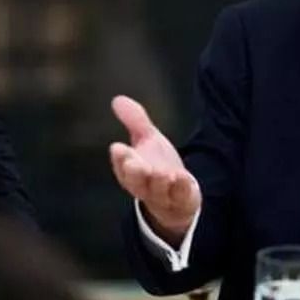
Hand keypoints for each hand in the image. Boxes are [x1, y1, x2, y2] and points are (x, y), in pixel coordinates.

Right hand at [108, 95, 201, 244]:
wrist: (177, 197)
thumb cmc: (156, 166)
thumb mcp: (147, 139)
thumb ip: (135, 121)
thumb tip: (117, 99)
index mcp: (130, 170)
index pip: (122, 165)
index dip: (120, 158)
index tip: (118, 148)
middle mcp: (144, 184)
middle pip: (136, 181)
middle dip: (135, 172)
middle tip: (134, 163)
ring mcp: (163, 194)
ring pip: (157, 190)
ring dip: (159, 182)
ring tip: (162, 173)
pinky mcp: (182, 199)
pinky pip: (180, 195)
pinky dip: (180, 188)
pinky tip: (181, 178)